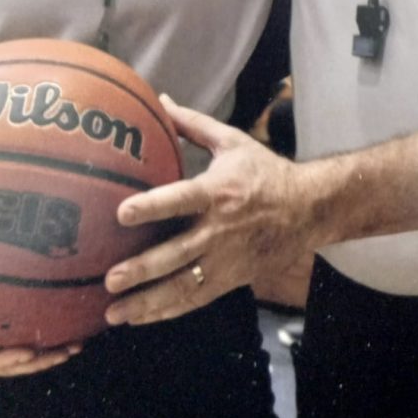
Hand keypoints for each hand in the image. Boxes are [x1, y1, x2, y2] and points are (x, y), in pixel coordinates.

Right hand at [0, 275, 81, 376]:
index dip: (3, 358)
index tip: (28, 352)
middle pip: (5, 366)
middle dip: (36, 362)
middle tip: (68, 350)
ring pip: (12, 363)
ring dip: (44, 358)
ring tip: (75, 347)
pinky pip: (9, 351)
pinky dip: (34, 349)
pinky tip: (59, 337)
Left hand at [104, 96, 313, 325]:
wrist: (308, 209)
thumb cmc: (265, 172)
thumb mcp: (232, 142)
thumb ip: (193, 124)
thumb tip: (160, 100)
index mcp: (218, 191)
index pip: (181, 199)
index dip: (152, 206)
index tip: (122, 213)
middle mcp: (219, 229)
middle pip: (177, 253)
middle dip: (142, 269)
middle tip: (110, 278)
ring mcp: (225, 260)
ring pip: (183, 286)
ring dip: (147, 301)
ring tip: (113, 311)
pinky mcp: (230, 279)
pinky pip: (195, 299)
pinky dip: (167, 311)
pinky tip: (140, 316)